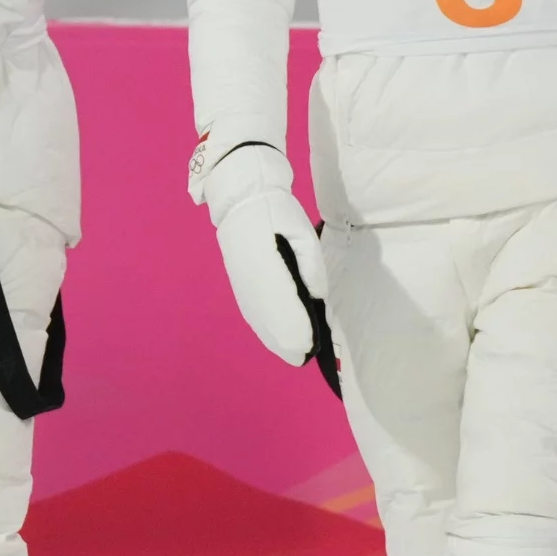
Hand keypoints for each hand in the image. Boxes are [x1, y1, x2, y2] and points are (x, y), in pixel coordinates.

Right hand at [203, 145, 331, 375]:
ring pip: (258, 321)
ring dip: (275, 340)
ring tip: (294, 355)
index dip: (297, 328)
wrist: (241, 198)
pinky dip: (264, 330)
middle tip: (306, 357)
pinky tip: (275, 340)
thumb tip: (317, 295)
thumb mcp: (301, 229)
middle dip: (288, 341)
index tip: (310, 344)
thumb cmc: (276, 210)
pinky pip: (251, 314)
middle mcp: (249, 279)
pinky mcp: (238, 285)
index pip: (283, 305)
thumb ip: (311, 264)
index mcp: (265, 263)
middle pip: (268, 320)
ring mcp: (241, 284)